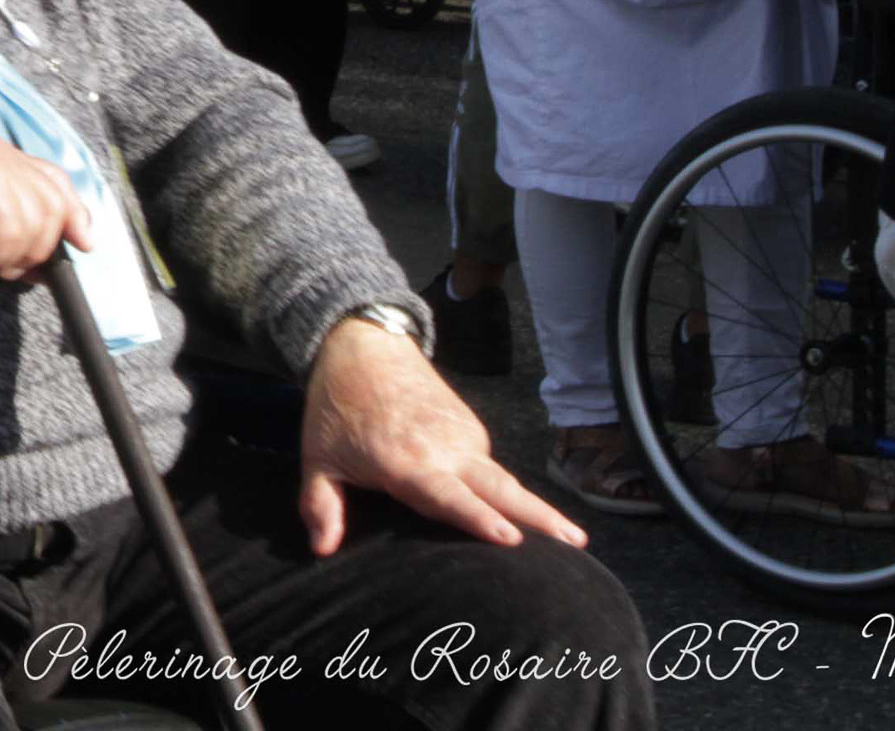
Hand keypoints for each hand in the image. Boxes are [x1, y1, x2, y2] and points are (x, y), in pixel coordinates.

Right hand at [0, 138, 95, 281]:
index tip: (83, 245)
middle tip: (3, 270)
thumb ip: (23, 241)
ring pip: (35, 219)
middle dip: (38, 248)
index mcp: (3, 160)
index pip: (57, 182)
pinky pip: (10, 226)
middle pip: (55, 203)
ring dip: (10, 257)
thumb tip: (59, 264)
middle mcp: (0, 151)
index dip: (75, 214)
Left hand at [297, 317, 587, 554]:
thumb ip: (319, 505)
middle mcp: (444, 449)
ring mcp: (462, 435)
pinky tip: (525, 515)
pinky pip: (490, 465)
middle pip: (498, 489)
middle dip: (539, 517)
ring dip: (534, 506)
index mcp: (406, 462)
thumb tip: (321, 549)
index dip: (479, 518)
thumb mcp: (318, 457)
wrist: (362, 345)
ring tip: (569, 540)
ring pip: (502, 479)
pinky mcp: (470, 425)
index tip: (511, 538)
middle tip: (576, 545)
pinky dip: (508, 489)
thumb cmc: (336, 407)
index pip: (449, 497)